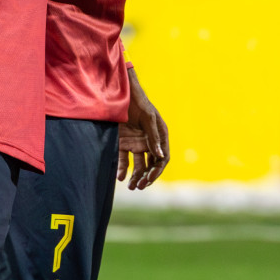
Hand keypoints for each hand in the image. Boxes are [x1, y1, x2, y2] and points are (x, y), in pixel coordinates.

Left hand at [117, 70, 168, 190]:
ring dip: (136, 177)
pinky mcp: (122, 143)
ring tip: (132, 187)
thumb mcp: (147, 118)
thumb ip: (153, 137)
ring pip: (138, 165)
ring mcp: (135, 143)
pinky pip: (123, 160)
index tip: (150, 178)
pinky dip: (122, 169)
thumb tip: (161, 157)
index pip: (162, 157)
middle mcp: (148, 141)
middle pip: (151, 164)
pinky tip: (120, 177)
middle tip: (140, 186)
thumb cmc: (137, 102)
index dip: (158, 169)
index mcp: (159, 135)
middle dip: (147, 177)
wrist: (118, 93)